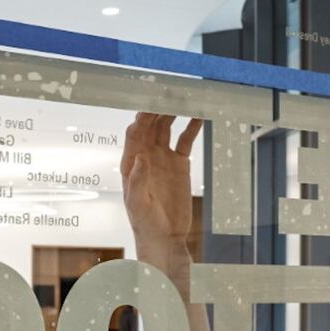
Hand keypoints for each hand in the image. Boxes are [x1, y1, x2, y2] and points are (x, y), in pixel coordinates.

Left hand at [121, 112, 202, 268]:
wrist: (165, 237)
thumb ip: (137, 181)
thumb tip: (138, 158)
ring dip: (174, 112)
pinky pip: (185, 139)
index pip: (135, 132)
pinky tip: (199, 115)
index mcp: (131, 162)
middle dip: (159, 108)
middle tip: (172, 92)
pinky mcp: (179, 163)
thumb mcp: (138, 205)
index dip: (142, 117)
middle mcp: (145, 155)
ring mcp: (162, 157)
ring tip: (186, 98)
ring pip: (167, 127)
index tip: (152, 102)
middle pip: (151, 124)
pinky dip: (191, 126)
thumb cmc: (146, 224)